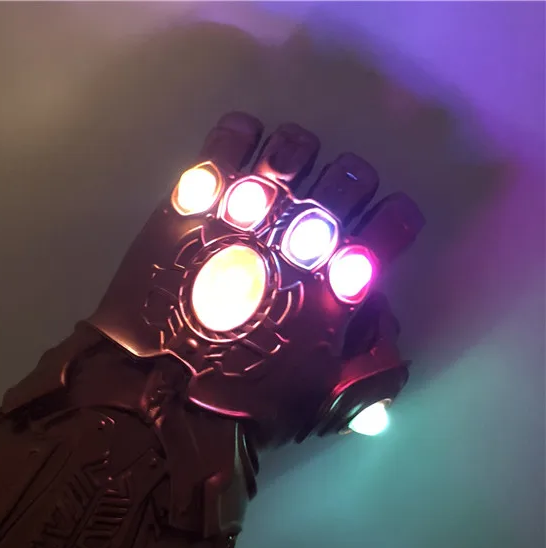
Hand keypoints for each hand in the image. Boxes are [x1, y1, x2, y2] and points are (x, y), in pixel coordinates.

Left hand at [91, 113, 423, 445]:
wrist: (158, 396)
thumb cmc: (242, 407)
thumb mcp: (316, 396)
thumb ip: (356, 366)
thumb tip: (376, 352)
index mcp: (338, 283)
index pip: (391, 226)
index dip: (392, 222)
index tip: (380, 229)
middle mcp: (299, 238)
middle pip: (351, 176)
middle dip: (348, 184)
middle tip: (326, 202)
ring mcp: (247, 216)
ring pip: (292, 148)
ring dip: (296, 156)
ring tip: (279, 176)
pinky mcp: (192, 206)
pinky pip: (225, 144)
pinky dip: (236, 137)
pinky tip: (235, 150)